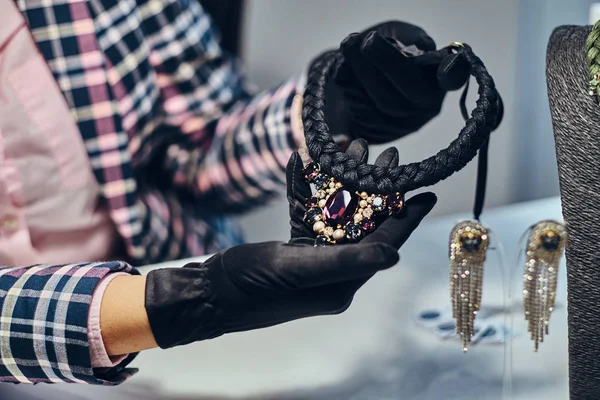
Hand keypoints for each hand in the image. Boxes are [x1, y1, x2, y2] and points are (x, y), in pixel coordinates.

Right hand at [144, 141, 435, 348]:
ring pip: (334, 212)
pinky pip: (306, 212)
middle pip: (362, 221)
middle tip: (387, 154)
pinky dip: (303, 188)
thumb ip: (345, 261)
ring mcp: (312, 257)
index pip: (383, 243)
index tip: (428, 191)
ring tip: (348, 145)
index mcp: (343, 280)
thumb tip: (393, 254)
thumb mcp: (299, 270)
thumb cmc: (253, 287)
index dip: (406, 216)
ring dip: (338, 178)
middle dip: (373, 185)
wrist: (210, 293)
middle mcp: (333, 269)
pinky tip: (299, 162)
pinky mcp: (292, 247)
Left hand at [315, 21, 468, 143]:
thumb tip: (421, 45)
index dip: (453, 75)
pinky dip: (348, 83)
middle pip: (410, 89)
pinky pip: (361, 107)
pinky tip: (342, 66)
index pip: (453, 78)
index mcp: (438, 79)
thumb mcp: (398, 35)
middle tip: (369, 40)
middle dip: (388, 62)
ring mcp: (400, 123)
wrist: (355, 78)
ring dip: (361, 70)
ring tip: (349, 44)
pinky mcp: (373, 131)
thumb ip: (408, 36)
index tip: (448, 68)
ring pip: (382, 99)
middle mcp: (424, 105)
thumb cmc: (384, 52)